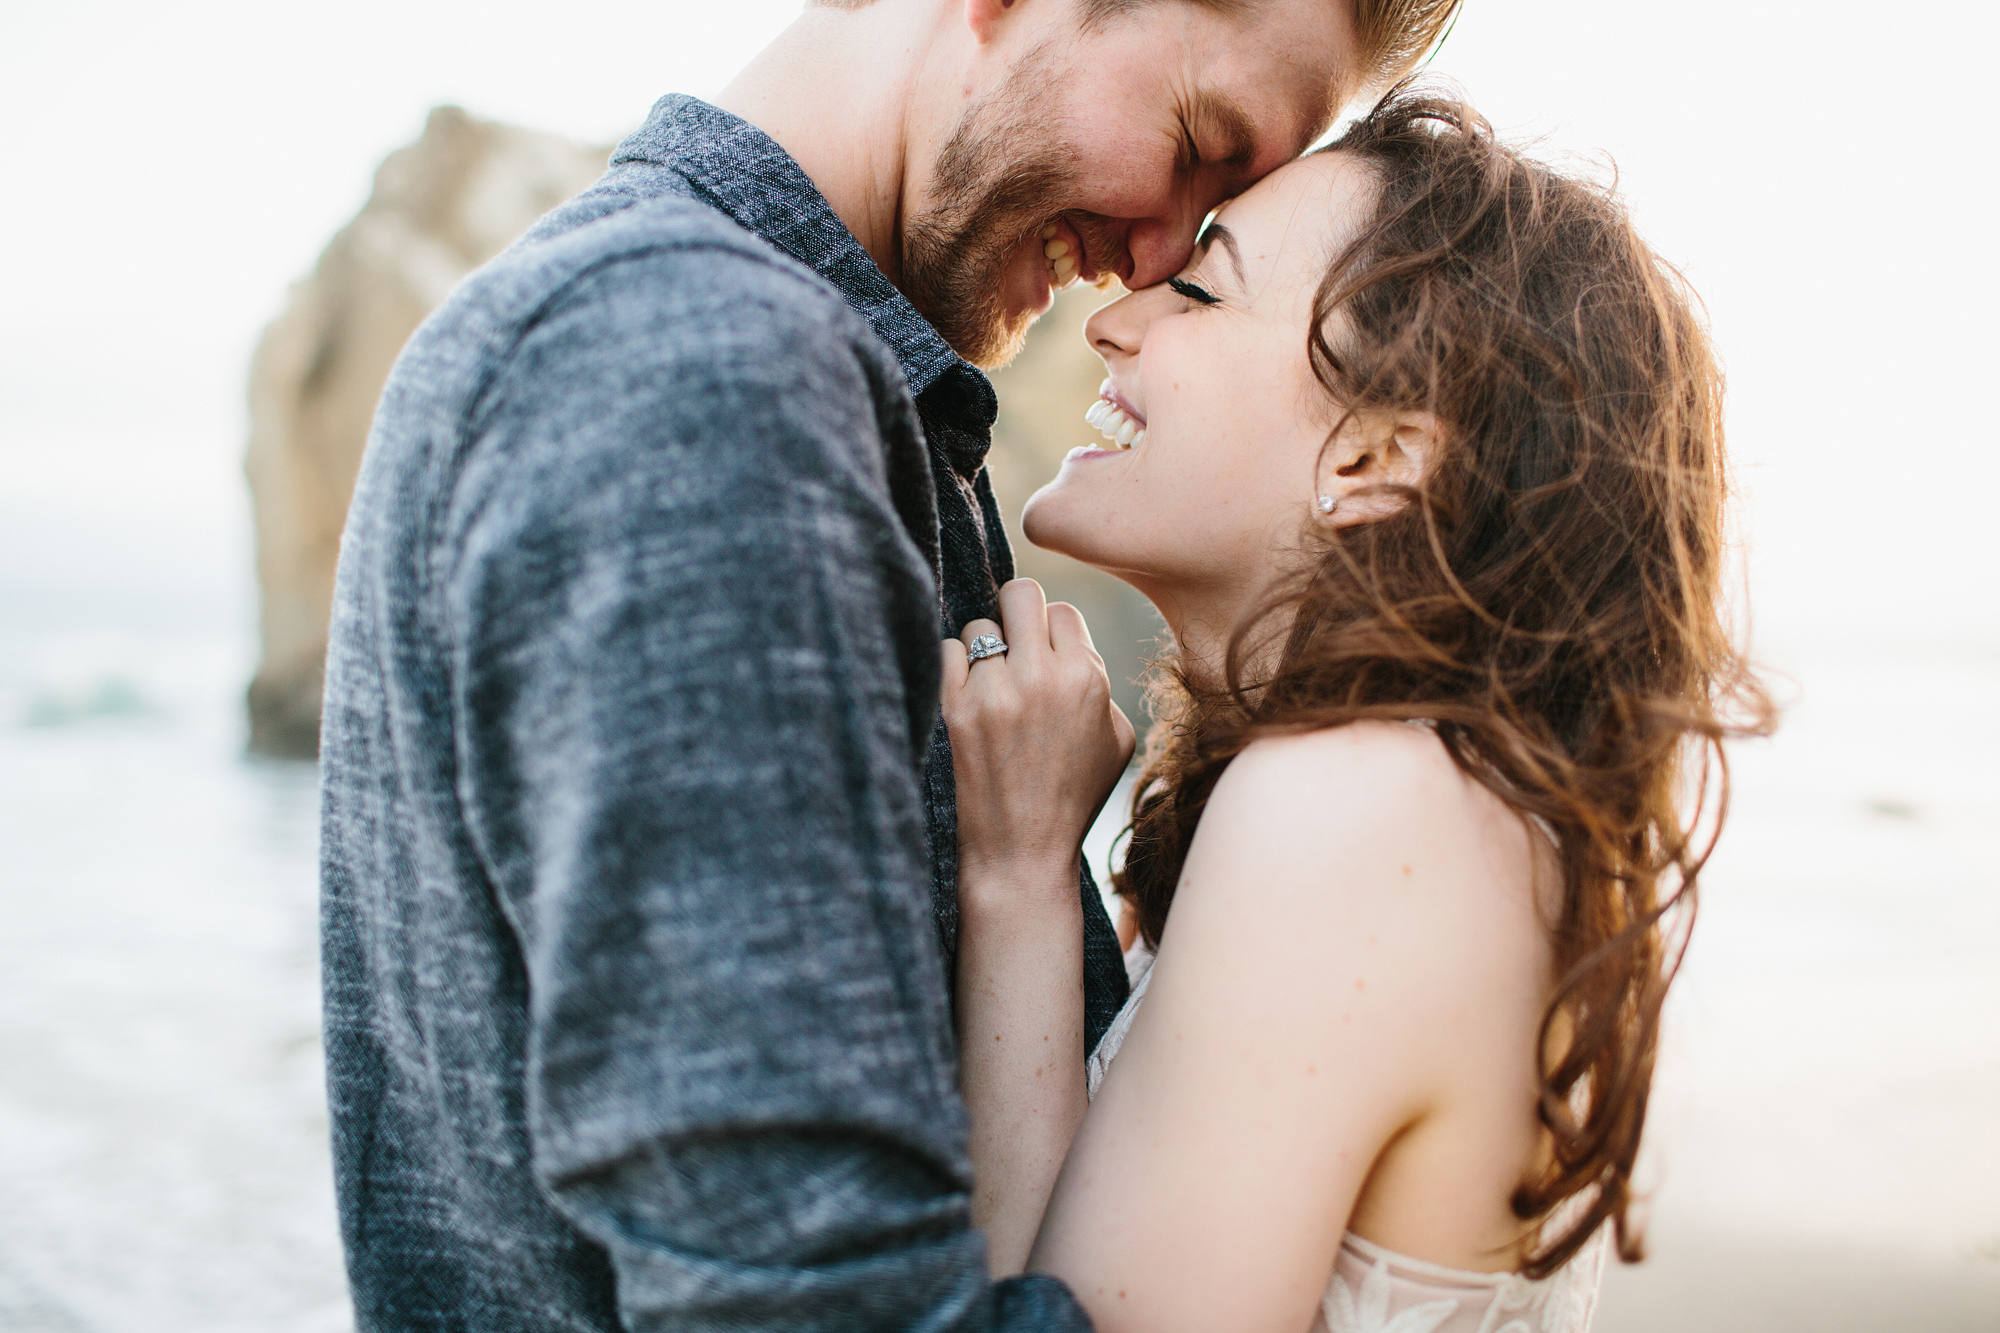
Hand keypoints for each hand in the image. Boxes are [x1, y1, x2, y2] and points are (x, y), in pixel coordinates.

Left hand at [941, 579, 1134, 893]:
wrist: (1020, 853)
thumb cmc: (1073, 798)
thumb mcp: (1116, 740)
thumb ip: (1100, 682)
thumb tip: (1072, 645)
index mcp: (1087, 679)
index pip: (1062, 610)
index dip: (1051, 633)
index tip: (1044, 659)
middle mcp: (1041, 677)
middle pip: (1019, 593)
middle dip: (1016, 615)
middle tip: (1012, 647)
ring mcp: (994, 691)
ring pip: (979, 625)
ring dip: (983, 650)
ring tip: (990, 690)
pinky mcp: (954, 708)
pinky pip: (946, 651)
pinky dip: (954, 671)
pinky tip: (966, 700)